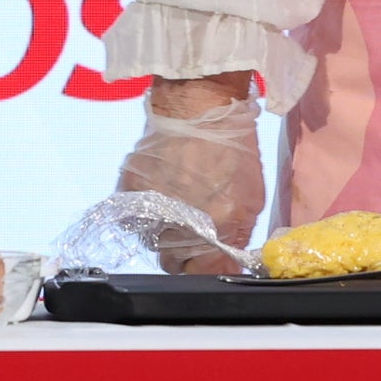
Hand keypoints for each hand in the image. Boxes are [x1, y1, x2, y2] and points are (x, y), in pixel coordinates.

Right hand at [120, 75, 265, 272]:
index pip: (204, 275)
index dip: (209, 269)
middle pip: (174, 262)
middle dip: (187, 254)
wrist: (198, 105)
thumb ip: (238, 237)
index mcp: (213, 230)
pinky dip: (148, 212)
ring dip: (166, 233)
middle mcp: (175, 228)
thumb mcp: (251, 198)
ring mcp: (148, 211)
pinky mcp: (128, 193)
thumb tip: (229, 262)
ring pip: (153, 242)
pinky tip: (163, 191)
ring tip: (179, 204)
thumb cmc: (233, 148)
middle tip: (197, 231)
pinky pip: (136, 218)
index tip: (213, 260)